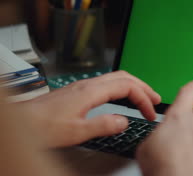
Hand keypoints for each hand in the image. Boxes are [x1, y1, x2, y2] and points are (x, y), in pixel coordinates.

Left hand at [18, 70, 160, 147]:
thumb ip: (103, 125)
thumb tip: (124, 120)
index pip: (127, 87)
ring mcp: (82, 86)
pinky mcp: (77, 91)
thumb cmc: (42, 127)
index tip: (150, 113)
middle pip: (124, 77)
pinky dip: (121, 89)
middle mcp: (88, 84)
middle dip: (143, 87)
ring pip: (115, 78)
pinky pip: (107, 83)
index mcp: (90, 91)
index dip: (143, 98)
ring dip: (133, 86)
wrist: (21, 122)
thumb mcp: (75, 131)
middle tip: (155, 100)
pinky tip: (121, 98)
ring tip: (143, 97)